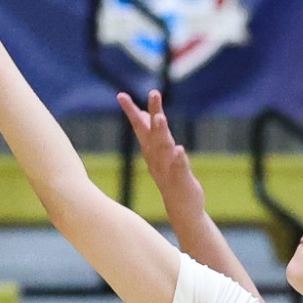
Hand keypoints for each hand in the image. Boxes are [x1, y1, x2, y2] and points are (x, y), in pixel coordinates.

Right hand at [119, 90, 204, 218]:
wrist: (181, 208)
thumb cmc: (170, 178)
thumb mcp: (161, 153)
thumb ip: (155, 134)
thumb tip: (148, 114)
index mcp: (152, 150)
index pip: (141, 127)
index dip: (132, 110)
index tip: (121, 95)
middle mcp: (156, 158)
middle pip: (153, 132)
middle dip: (153, 112)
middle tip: (153, 93)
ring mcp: (167, 169)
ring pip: (163, 148)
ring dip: (161, 132)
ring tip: (160, 117)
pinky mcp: (181, 180)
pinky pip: (178, 167)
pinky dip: (178, 158)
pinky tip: (179, 149)